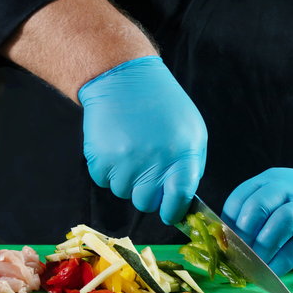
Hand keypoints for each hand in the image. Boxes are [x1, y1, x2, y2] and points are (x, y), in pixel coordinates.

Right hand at [79, 56, 206, 224]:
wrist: (122, 80)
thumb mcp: (192, 130)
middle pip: (146, 203)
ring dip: (126, 179)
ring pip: (123, 193)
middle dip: (147, 193)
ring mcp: (125, 161)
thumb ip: (190, 166)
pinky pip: (103, 181)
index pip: (179, 198)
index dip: (173, 211)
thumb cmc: (162, 105)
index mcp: (182, 154)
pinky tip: (115, 146)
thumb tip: (182, 198)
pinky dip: (108, 170)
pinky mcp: (100, 158)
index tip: (169, 212)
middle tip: (147, 171)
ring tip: (131, 150)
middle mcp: (154, 161)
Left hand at [221, 160, 292, 274]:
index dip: (228, 224)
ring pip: (279, 223)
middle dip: (242, 236)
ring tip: (254, 266)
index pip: (239, 199)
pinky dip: (281, 262)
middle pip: (256, 208)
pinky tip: (272, 272)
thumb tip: (229, 241)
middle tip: (237, 256)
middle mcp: (288, 188)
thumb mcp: (283, 196)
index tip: (223, 244)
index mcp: (271, 180)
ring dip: (262, 248)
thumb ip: (259, 211)